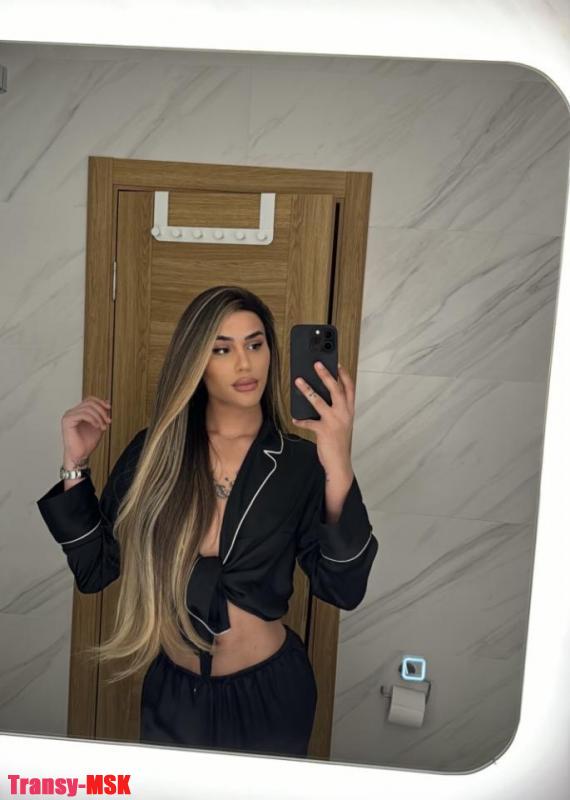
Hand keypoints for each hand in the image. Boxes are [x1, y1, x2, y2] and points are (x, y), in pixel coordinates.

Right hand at [61, 396, 111, 465]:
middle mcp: (72, 412)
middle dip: (102, 411)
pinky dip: (93, 419)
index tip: (109, 409)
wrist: (81, 456)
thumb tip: (107, 402)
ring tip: (103, 427)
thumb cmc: (87, 443)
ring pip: (88, 408)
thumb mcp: (99, 424)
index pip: (89, 399)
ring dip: (99, 417)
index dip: (100, 402)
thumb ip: (102, 414)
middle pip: (89, 402)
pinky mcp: (67, 421)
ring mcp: (69, 416)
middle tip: (108, 421)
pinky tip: (97, 426)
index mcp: (78, 412)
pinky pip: (83, 414)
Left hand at [292, 362, 354, 476]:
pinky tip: (294, 418)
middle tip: (316, 365)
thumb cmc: (339, 441)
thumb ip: (336, 409)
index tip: (337, 364)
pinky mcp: (323, 430)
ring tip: (298, 381)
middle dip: (325, 375)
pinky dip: (300, 420)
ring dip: (307, 390)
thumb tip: (321, 395)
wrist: (339, 461)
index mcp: (349, 410)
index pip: (349, 388)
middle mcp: (344, 413)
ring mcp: (334, 421)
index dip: (344, 375)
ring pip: (319, 401)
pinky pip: (308, 422)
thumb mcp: (342, 422)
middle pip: (335, 389)